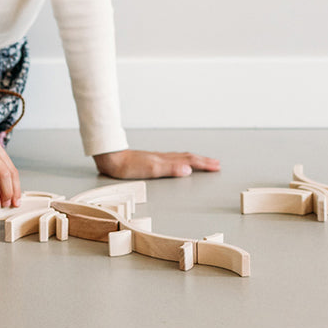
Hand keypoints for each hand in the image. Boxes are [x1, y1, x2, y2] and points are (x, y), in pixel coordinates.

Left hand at [93, 149, 219, 179]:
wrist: (111, 157)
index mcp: (165, 160)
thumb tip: (189, 170)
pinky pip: (171, 158)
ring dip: (193, 160)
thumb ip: (169, 169)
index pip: (189, 161)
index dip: (203, 164)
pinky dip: (180, 160)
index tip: (217, 167)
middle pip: (187, 158)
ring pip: (179, 157)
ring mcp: (156, 158)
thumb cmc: (128, 165)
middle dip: (202, 161)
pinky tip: (177, 162)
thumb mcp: (150, 169)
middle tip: (216, 164)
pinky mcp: (149, 160)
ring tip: (201, 161)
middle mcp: (163, 157)